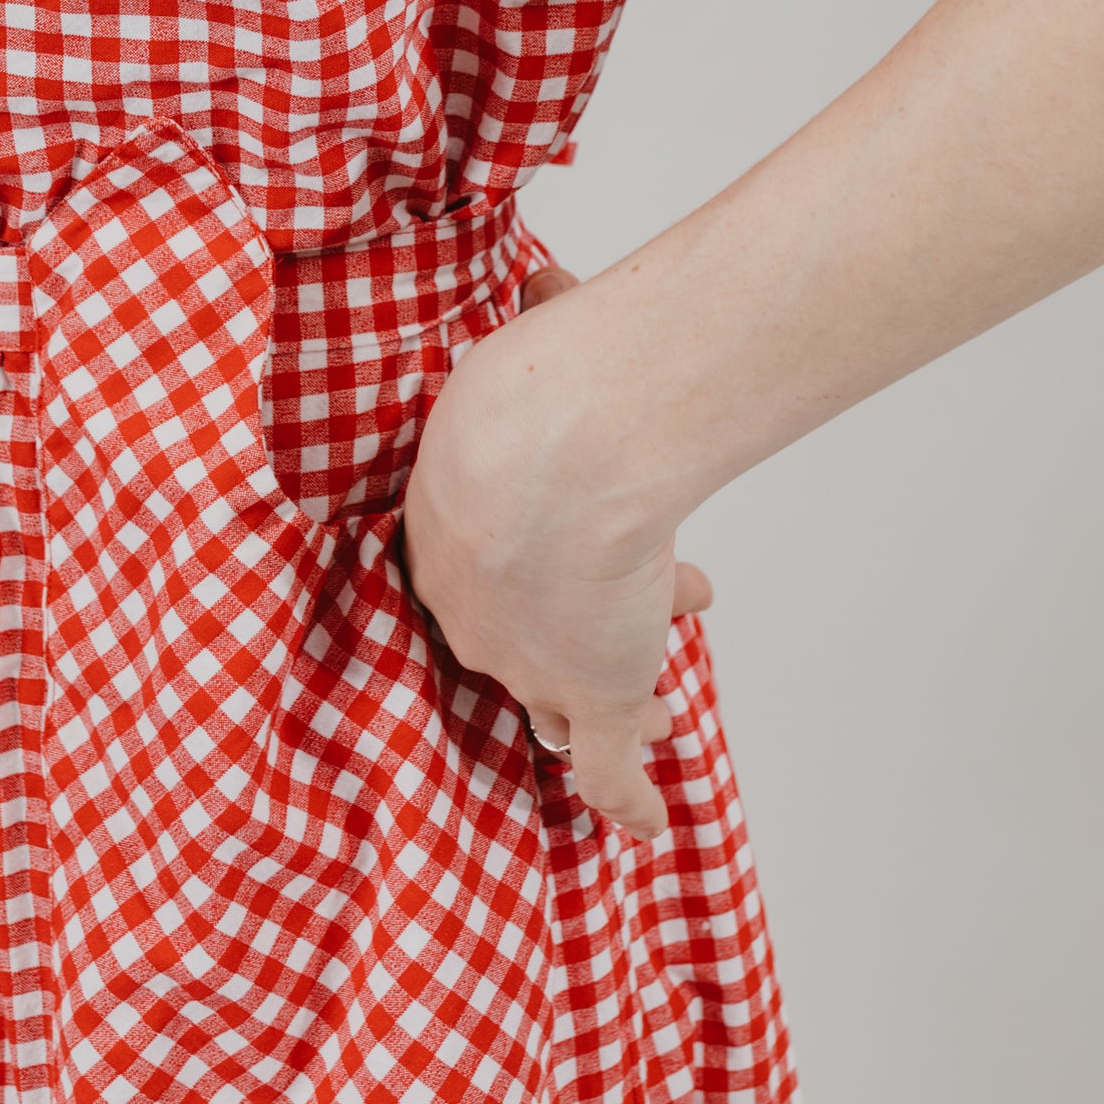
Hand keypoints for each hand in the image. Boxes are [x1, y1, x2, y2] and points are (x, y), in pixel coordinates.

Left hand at [402, 261, 711, 837]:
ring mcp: (536, 658)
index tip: (581, 534)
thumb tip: (553, 280)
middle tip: (635, 604)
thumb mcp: (527, 352)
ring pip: (571, 700)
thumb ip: (545, 327)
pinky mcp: (593, 694)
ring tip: (658, 699)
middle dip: (581, 620)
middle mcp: (477, 607)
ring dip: (623, 695)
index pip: (485, 567)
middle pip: (527, 633)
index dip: (540, 554)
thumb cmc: (532, 389)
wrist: (549, 456)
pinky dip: (627, 796)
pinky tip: (645, 822)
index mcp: (445, 535)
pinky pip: (607, 767)